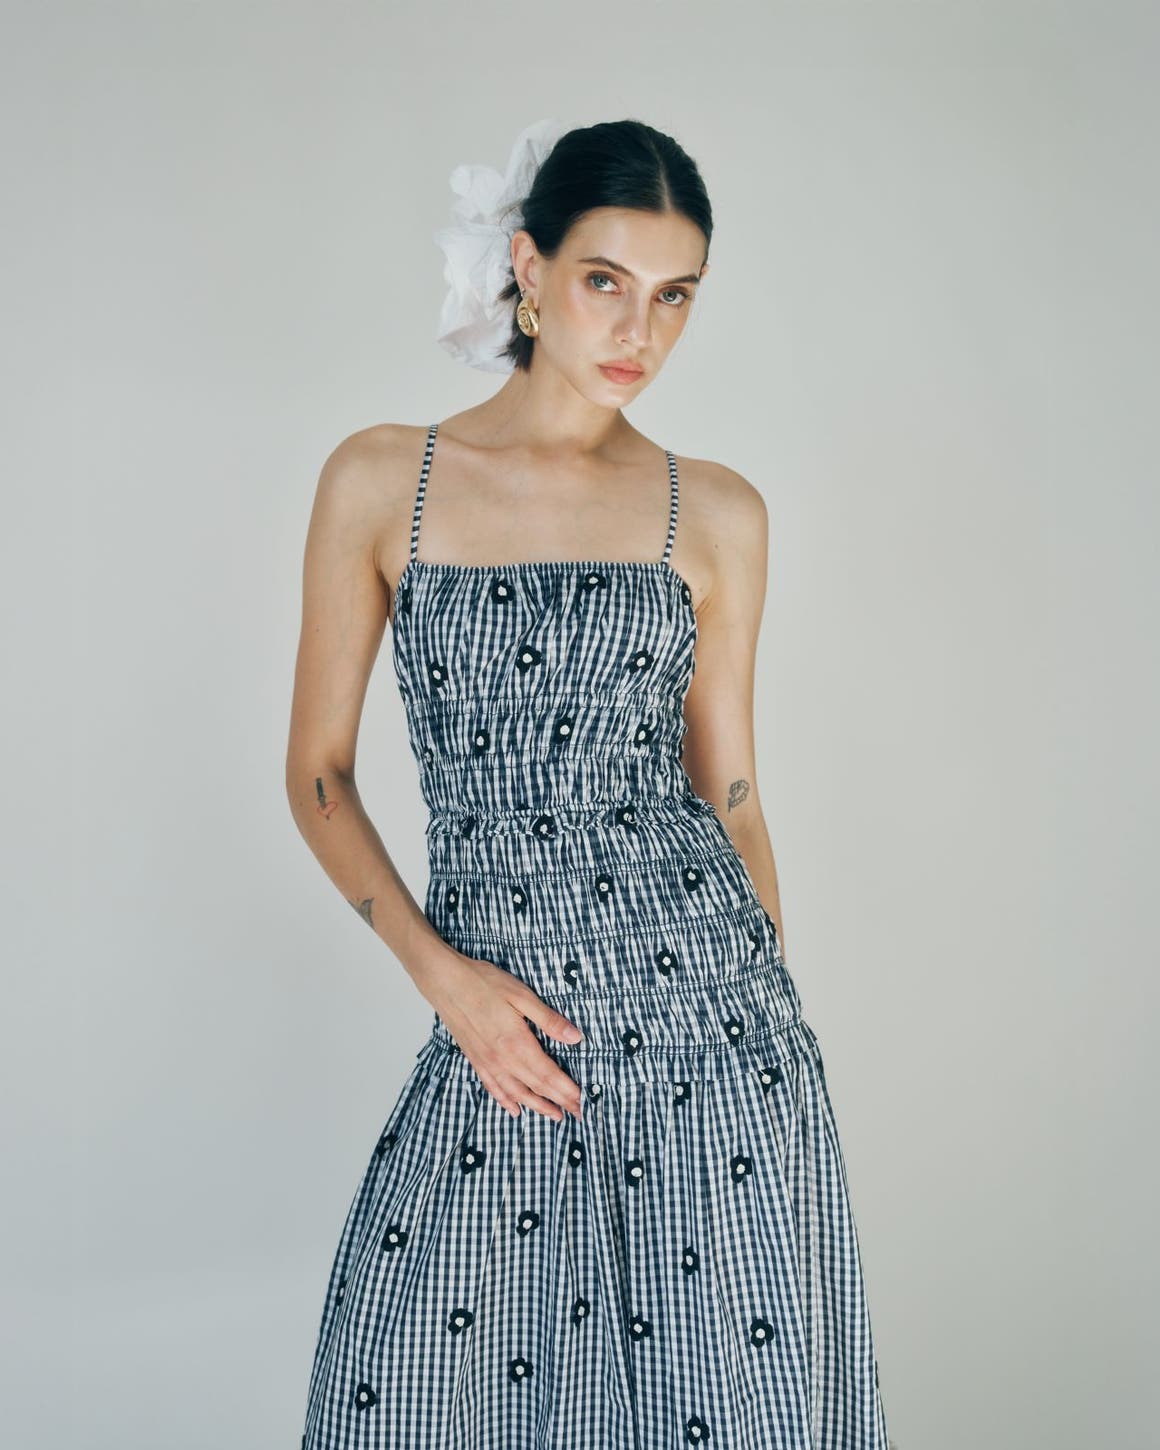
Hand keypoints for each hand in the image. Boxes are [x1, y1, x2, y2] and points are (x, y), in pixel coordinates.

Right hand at [415, 947, 584, 1121]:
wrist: (445, 982)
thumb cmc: (483, 983)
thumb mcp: (522, 995)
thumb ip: (549, 1019)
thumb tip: (575, 1038)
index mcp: (518, 1043)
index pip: (549, 1075)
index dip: (567, 1091)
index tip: (583, 1102)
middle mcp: (503, 1059)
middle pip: (536, 1088)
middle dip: (560, 1102)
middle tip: (578, 1114)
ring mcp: (487, 1062)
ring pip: (516, 1093)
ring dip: (537, 1106)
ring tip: (555, 1116)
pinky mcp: (475, 1059)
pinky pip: (493, 1087)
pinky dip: (506, 1101)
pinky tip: (515, 1110)